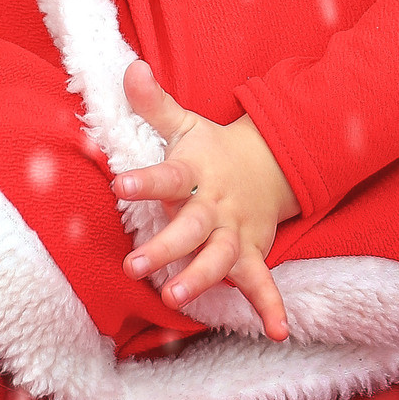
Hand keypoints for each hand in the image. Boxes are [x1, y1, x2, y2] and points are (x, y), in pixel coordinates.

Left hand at [112, 59, 295, 340]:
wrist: (269, 162)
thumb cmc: (211, 149)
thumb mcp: (184, 123)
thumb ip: (154, 103)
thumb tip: (130, 67)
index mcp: (194, 171)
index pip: (168, 174)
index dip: (145, 180)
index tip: (120, 183)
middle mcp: (214, 205)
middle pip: (190, 228)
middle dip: (165, 247)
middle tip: (134, 266)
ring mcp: (235, 231)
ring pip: (220, 258)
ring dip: (201, 278)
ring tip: (176, 298)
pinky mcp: (252, 253)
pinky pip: (264, 282)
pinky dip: (272, 306)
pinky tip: (278, 332)